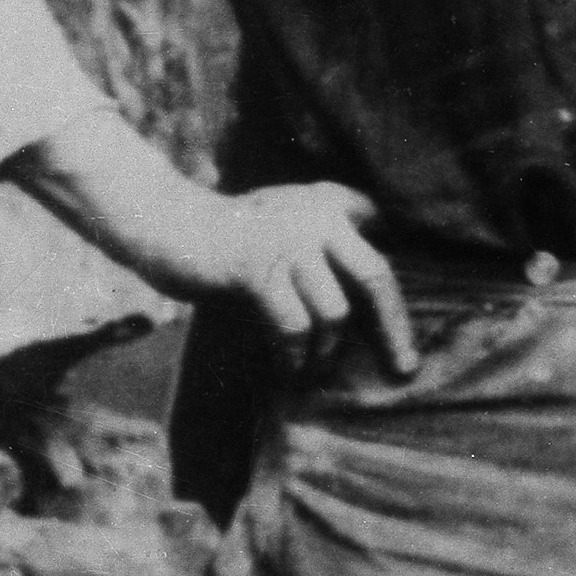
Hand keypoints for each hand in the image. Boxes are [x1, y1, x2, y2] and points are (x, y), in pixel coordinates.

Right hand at [171, 180, 417, 373]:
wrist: (166, 225)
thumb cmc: (229, 238)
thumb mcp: (285, 227)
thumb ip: (324, 248)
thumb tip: (366, 306)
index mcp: (328, 203)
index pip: (383, 234)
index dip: (397, 270)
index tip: (409, 313)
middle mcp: (317, 216)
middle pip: (376, 276)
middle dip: (394, 328)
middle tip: (405, 367)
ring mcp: (288, 241)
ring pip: (334, 311)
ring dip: (327, 351)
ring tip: (315, 372)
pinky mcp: (257, 268)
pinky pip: (293, 324)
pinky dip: (294, 355)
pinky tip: (290, 371)